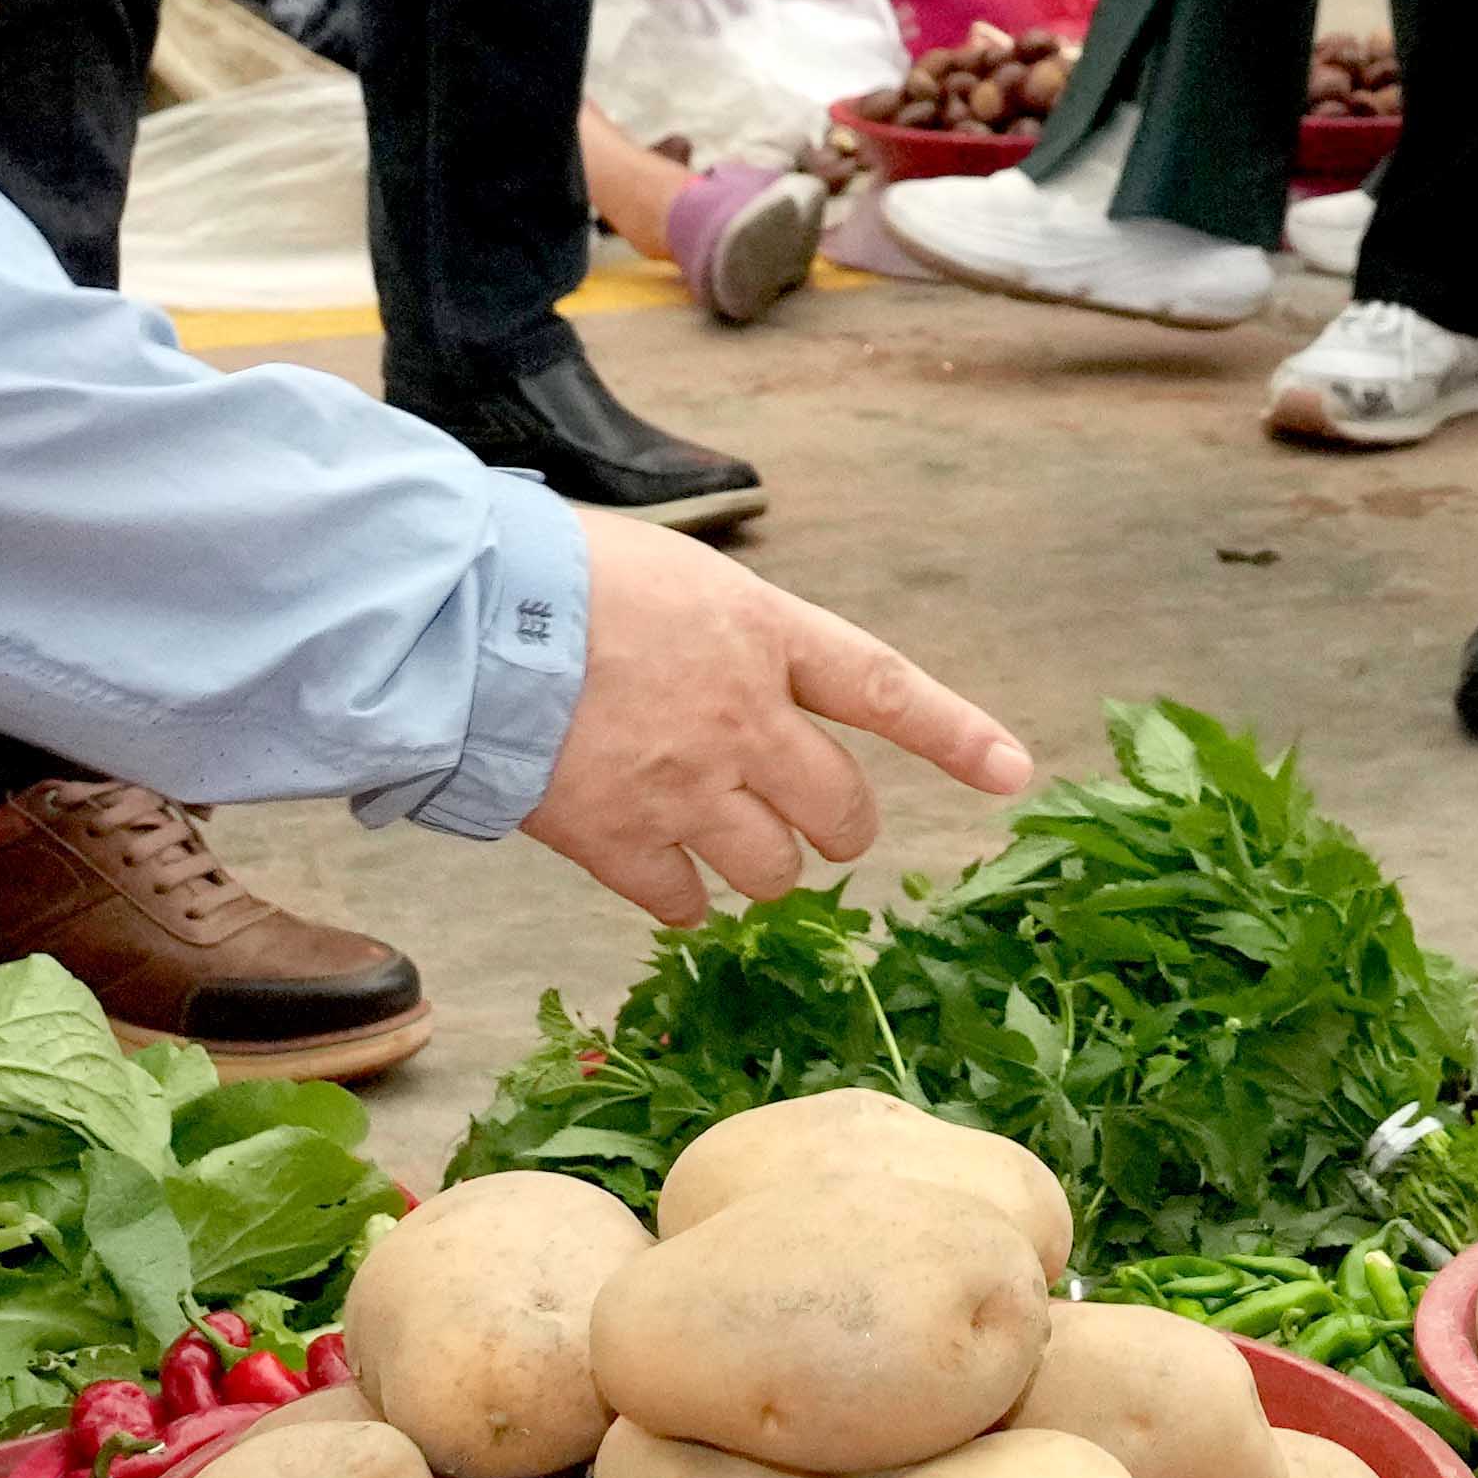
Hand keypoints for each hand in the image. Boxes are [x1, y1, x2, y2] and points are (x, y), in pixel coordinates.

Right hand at [518, 517, 1036, 923]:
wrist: (464, 621)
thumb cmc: (554, 574)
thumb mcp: (672, 572)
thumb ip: (729, 633)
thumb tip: (743, 673)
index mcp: (761, 634)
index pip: (883, 687)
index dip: (955, 733)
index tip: (1013, 772)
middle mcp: (743, 718)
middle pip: (839, 809)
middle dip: (837, 827)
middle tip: (817, 826)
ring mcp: (685, 787)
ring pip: (774, 871)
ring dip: (766, 870)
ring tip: (730, 846)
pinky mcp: (620, 840)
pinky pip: (685, 905)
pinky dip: (686, 903)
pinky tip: (668, 881)